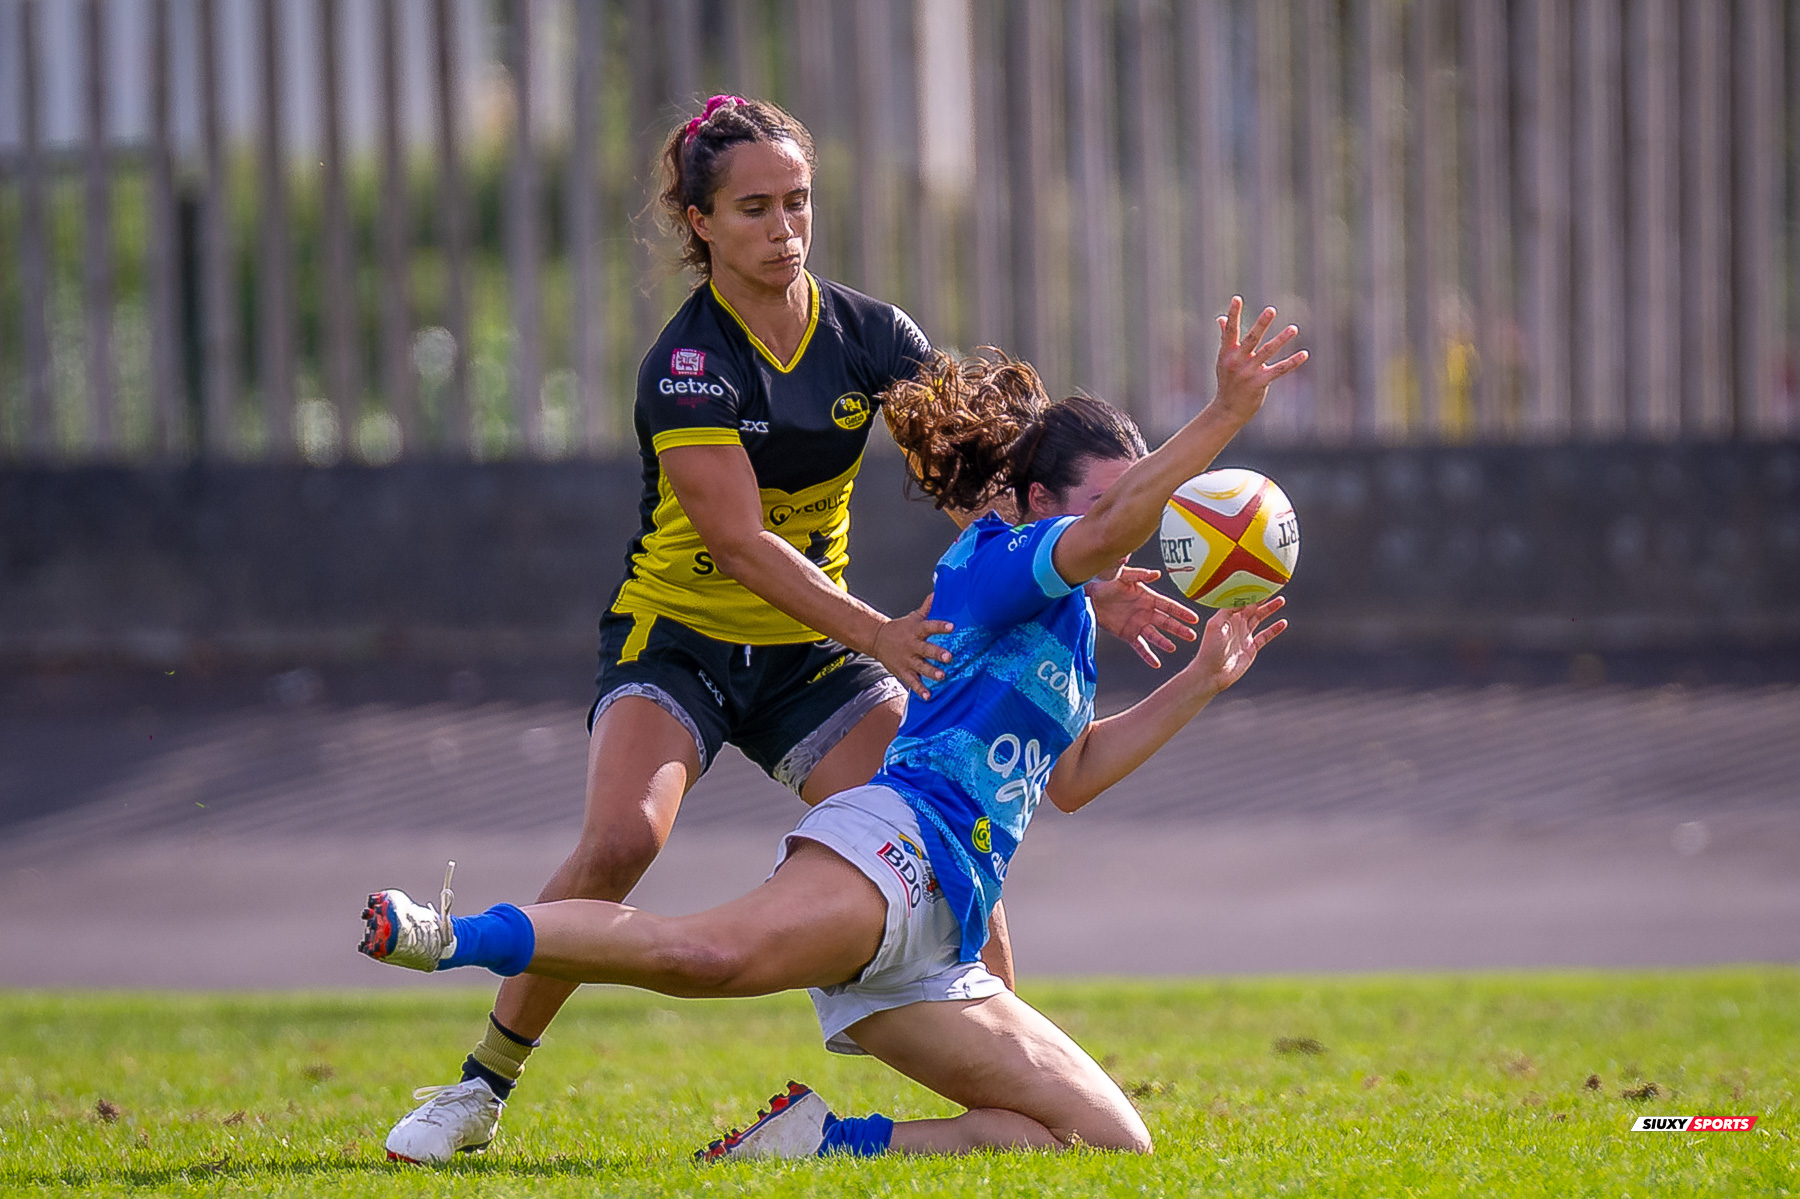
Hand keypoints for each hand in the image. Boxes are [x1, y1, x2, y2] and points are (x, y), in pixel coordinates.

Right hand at [871, 593, 952, 699]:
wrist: (877, 639)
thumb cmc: (901, 628)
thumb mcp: (913, 617)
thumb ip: (927, 607)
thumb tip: (938, 592)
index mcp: (916, 631)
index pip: (929, 626)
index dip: (941, 626)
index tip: (952, 626)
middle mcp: (912, 646)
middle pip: (926, 649)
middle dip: (937, 653)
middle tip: (949, 657)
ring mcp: (907, 660)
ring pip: (921, 667)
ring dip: (931, 672)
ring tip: (942, 676)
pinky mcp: (903, 671)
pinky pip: (912, 682)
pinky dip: (920, 690)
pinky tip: (928, 696)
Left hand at [1088, 566, 1200, 667]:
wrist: (1089, 594)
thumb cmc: (1106, 581)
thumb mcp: (1121, 575)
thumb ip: (1138, 574)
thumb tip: (1156, 573)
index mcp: (1148, 597)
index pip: (1169, 606)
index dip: (1181, 612)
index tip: (1194, 618)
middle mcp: (1146, 612)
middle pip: (1166, 622)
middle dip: (1179, 629)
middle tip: (1192, 636)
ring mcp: (1138, 624)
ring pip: (1155, 635)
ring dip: (1164, 642)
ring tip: (1172, 648)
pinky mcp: (1127, 634)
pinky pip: (1140, 647)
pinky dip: (1147, 655)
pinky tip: (1156, 664)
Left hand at [1183, 595, 1287, 693]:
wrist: (1212, 673)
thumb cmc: (1209, 649)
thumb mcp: (1216, 626)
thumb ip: (1227, 610)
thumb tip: (1241, 597)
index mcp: (1227, 617)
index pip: (1240, 599)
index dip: (1250, 591)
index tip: (1260, 580)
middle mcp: (1236, 624)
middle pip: (1252, 606)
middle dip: (1262, 597)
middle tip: (1274, 585)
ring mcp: (1244, 636)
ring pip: (1260, 618)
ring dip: (1270, 609)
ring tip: (1281, 600)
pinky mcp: (1251, 648)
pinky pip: (1265, 636)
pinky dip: (1274, 629)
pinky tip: (1283, 622)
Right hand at [1213, 296, 1307, 422]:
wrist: (1228, 410)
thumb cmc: (1227, 382)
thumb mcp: (1223, 360)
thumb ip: (1225, 338)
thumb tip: (1221, 318)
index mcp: (1227, 353)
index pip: (1230, 330)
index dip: (1233, 314)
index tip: (1237, 298)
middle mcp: (1237, 361)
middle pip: (1251, 339)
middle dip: (1261, 324)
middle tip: (1271, 310)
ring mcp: (1248, 372)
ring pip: (1268, 352)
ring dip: (1281, 339)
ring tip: (1294, 328)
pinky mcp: (1260, 383)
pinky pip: (1279, 370)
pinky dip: (1292, 362)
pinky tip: (1304, 354)